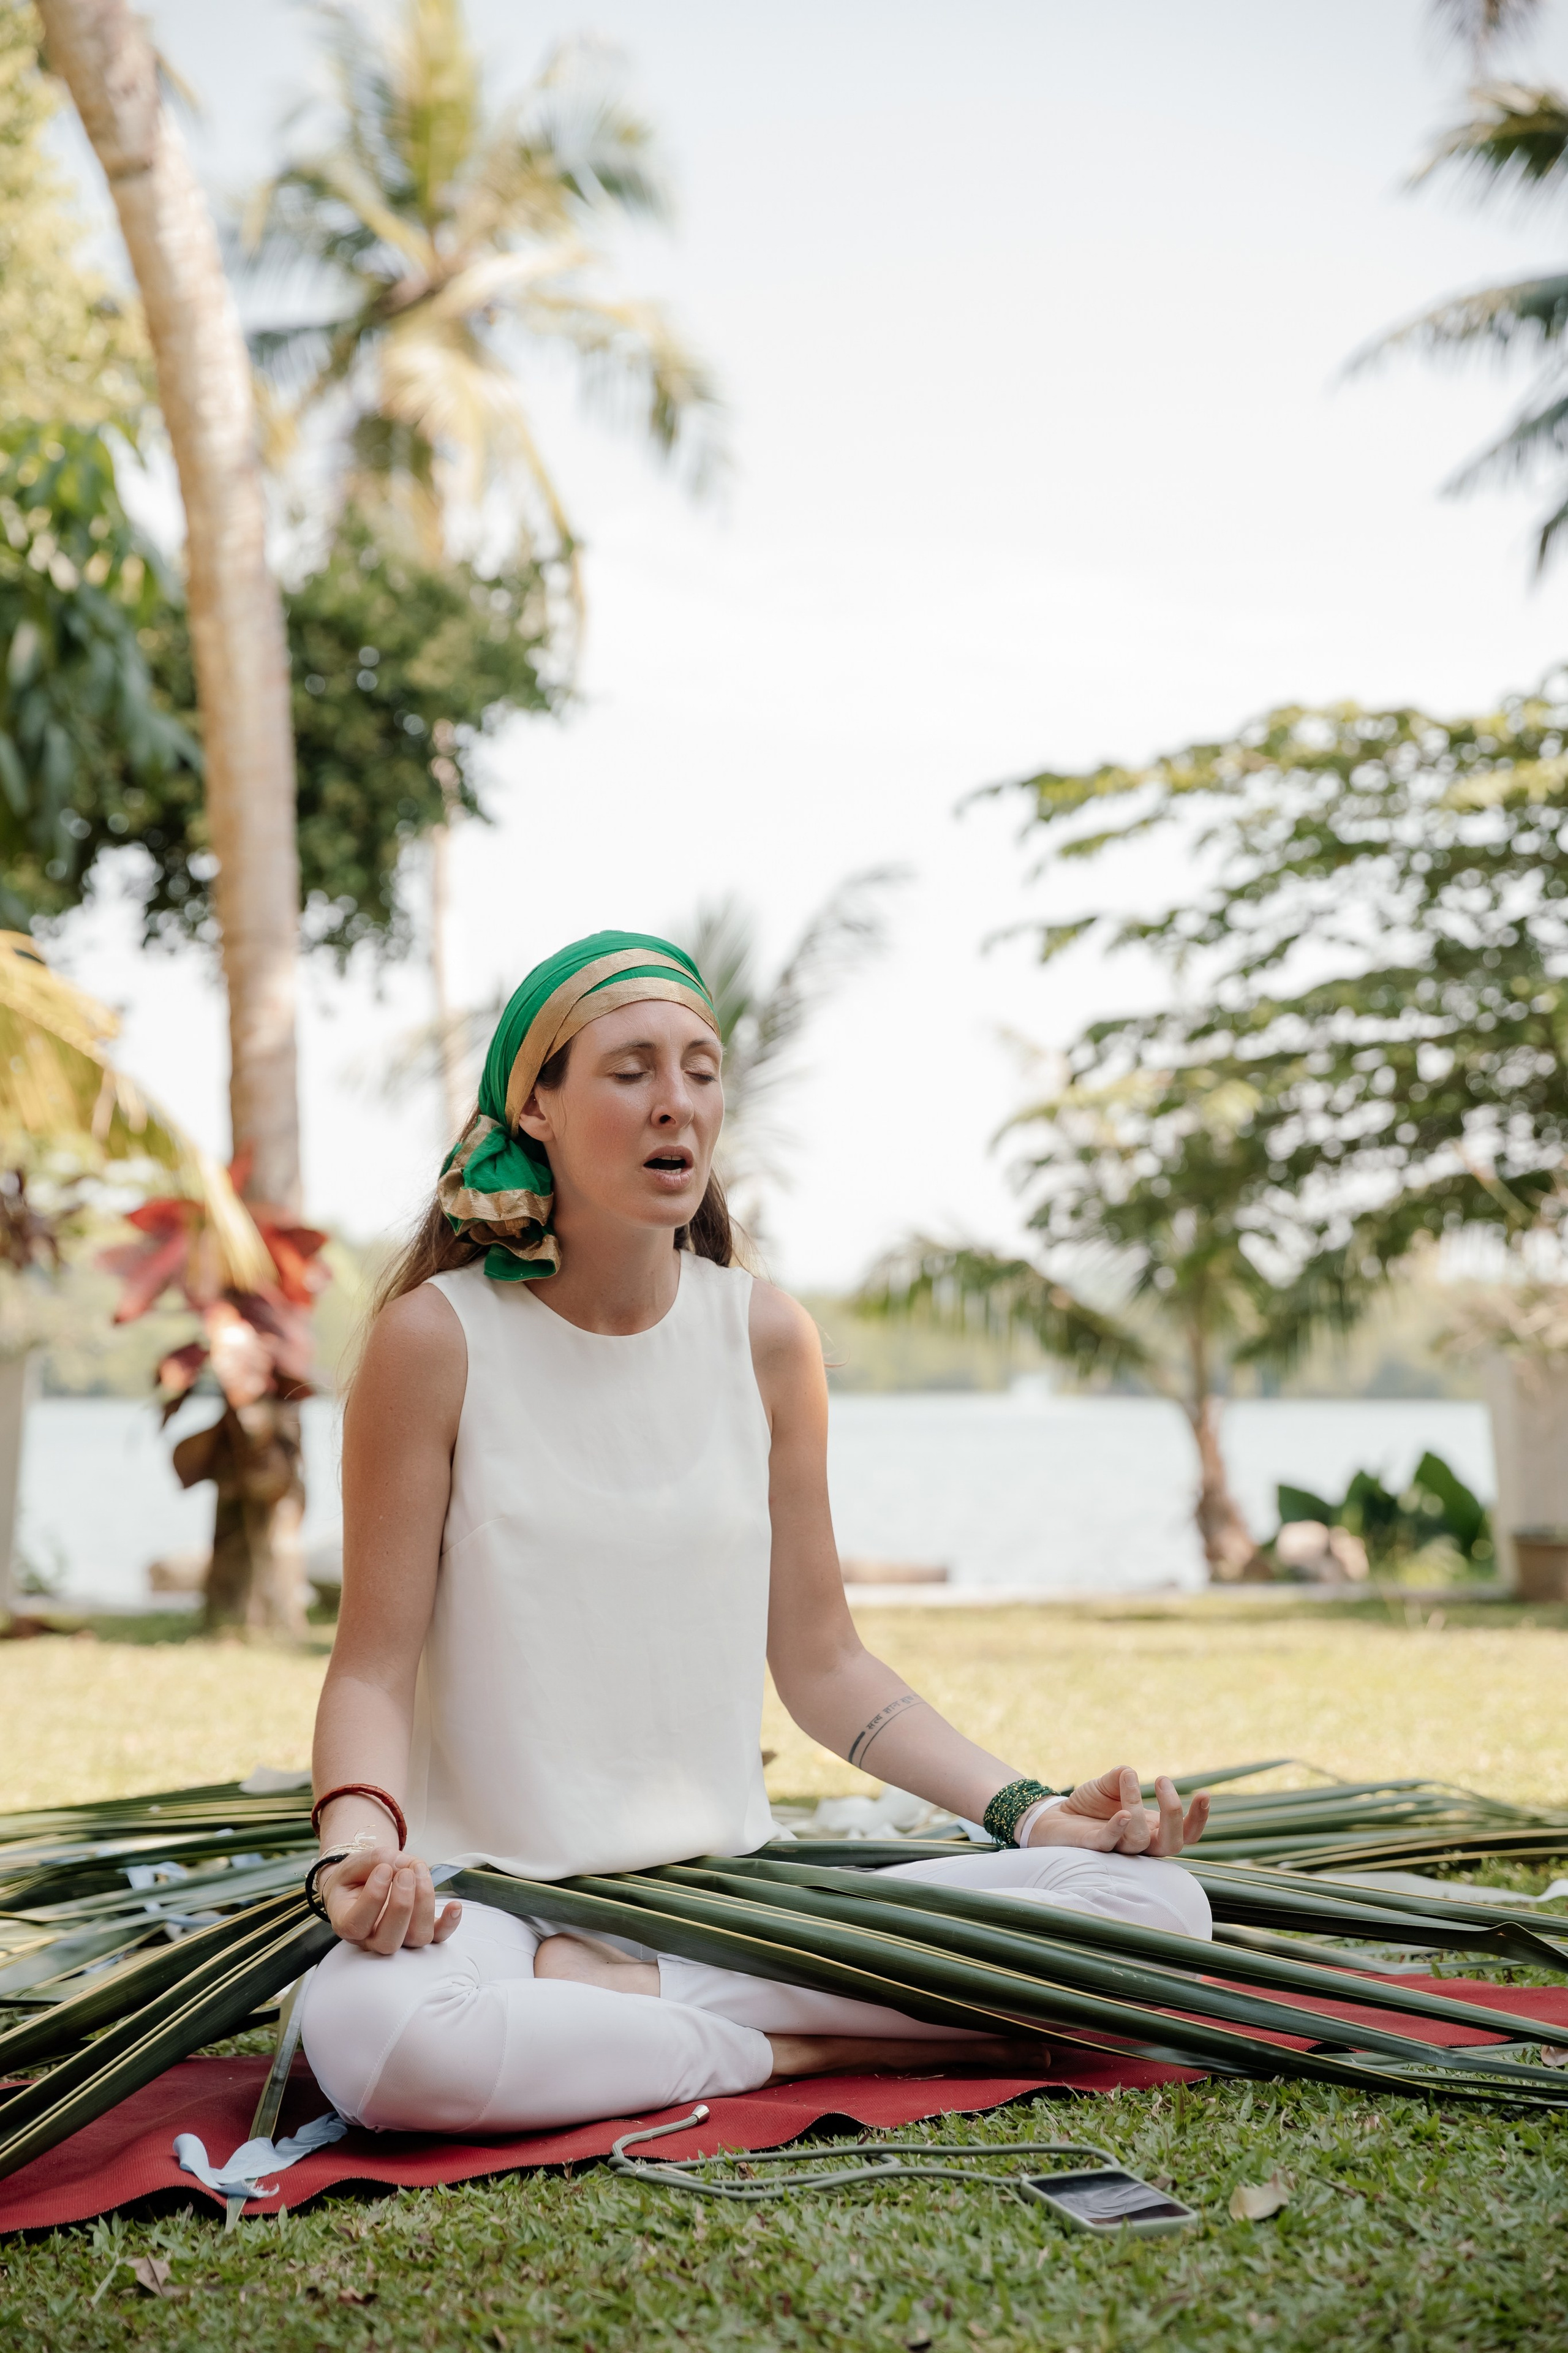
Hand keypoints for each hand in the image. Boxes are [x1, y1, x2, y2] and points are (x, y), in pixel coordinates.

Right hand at [320, 1843, 462, 1952]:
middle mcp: (371, 1939)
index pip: (357, 1925)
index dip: (373, 1897)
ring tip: (419, 1871)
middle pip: (389, 1941)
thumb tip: (406, 1866)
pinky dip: (449, 1923)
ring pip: (416, 1938)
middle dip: (402, 1905)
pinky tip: (454, 1906)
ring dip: (424, 1903)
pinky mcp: (419, 1930)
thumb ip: (377, 1860)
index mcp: (347, 1923)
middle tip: (405, 1874)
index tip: (383, 1870)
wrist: (363, 1882)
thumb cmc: (356, 1876)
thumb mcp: (356, 1863)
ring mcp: (398, 1938)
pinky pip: (438, 1937)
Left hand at [1025, 1767, 1209, 1856]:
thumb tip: (1130, 1771)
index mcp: (1152, 1828)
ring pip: (1139, 1840)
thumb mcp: (1109, 1784)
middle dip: (1173, 1812)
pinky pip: (1110, 1843)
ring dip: (1136, 1806)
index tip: (1205, 1794)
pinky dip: (1117, 1829)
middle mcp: (1140, 1843)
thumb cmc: (1090, 1804)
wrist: (1056, 1816)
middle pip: (1172, 1844)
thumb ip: (1122, 1777)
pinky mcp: (1094, 1848)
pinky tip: (1122, 1813)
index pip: (1186, 1834)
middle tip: (1161, 1779)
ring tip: (1128, 1779)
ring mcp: (1118, 1849)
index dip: (1199, 1819)